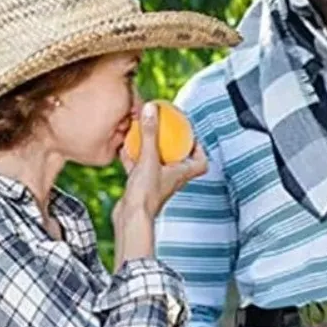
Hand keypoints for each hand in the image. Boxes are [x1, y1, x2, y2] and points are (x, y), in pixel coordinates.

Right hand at [117, 101, 207, 219]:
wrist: (130, 218)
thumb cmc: (146, 194)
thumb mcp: (148, 158)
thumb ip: (150, 133)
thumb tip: (153, 108)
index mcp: (181, 174)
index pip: (201, 163)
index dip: (200, 149)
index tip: (192, 135)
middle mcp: (171, 179)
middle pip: (179, 161)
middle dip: (174, 145)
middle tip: (168, 130)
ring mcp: (155, 183)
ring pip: (157, 163)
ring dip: (152, 149)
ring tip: (145, 134)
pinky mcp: (140, 187)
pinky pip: (139, 168)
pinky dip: (133, 158)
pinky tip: (124, 146)